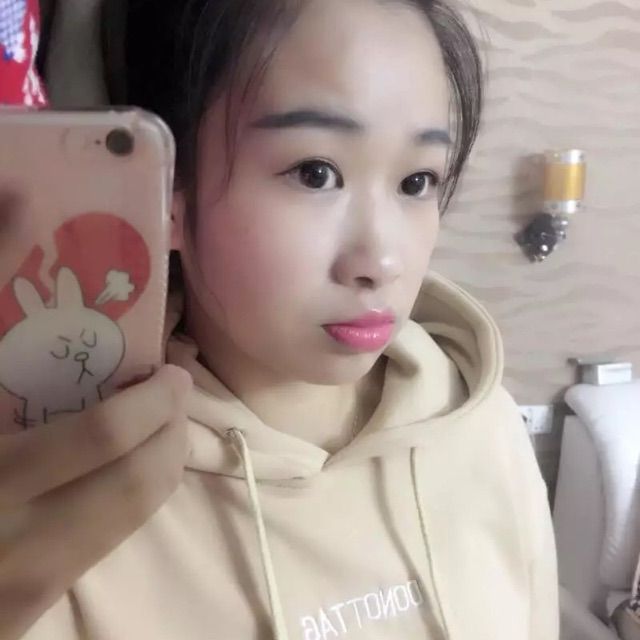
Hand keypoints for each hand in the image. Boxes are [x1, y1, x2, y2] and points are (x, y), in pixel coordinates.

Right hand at [0, 365, 191, 638]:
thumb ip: (6, 396)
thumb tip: (37, 344)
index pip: (104, 436)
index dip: (151, 399)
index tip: (168, 372)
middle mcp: (23, 539)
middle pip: (140, 480)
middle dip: (174, 429)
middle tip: (176, 393)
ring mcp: (35, 583)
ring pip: (138, 515)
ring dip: (167, 461)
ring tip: (166, 425)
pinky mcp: (38, 608)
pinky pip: (111, 541)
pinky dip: (140, 495)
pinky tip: (133, 467)